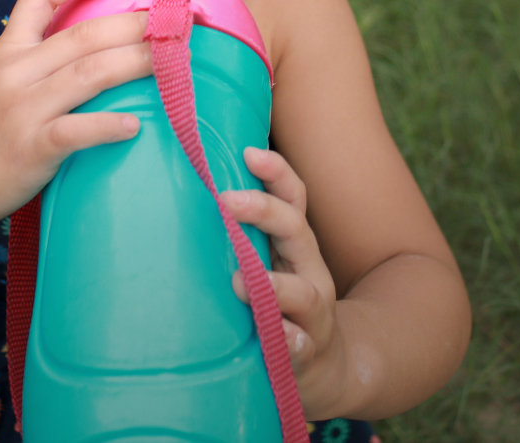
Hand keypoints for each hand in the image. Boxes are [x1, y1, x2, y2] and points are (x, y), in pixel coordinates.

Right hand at [0, 0, 149, 239]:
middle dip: (137, 24)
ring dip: (137, 63)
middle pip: (85, 35)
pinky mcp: (29, 148)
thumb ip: (36, 65)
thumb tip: (97, 54)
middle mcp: (16, 71)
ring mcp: (23, 109)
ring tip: (173, 60)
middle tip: (177, 22)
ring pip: (90, 73)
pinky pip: (77, 131)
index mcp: (9, 50)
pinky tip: (135, 127)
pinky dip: (109, 126)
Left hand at [220, 146, 347, 418]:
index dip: (276, 173)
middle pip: (296, 231)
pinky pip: (302, 346)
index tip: (248, 151)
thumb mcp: (269, 265)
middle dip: (264, 211)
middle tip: (225, 199)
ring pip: (302, 293)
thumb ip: (242, 237)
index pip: (292, 200)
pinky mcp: (307, 354)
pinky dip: (292, 341)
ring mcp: (313, 315)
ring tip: (242, 282)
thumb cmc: (282, 305)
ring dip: (274, 286)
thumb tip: (192, 192)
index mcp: (295, 245)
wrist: (327, 369)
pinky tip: (280, 335)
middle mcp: (310, 271)